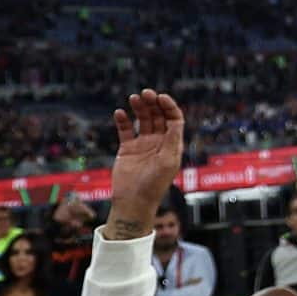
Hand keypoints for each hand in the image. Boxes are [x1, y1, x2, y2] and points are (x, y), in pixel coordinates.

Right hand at [106, 90, 183, 239]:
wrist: (133, 201)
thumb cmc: (154, 185)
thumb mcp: (167, 162)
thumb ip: (171, 140)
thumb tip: (176, 121)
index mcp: (172, 144)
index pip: (174, 119)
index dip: (169, 106)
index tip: (161, 97)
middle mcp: (159, 142)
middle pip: (158, 116)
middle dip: (153, 103)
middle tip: (145, 93)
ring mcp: (143, 144)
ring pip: (142, 120)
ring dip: (139, 108)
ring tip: (134, 98)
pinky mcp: (127, 149)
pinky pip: (125, 130)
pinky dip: (123, 120)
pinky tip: (120, 113)